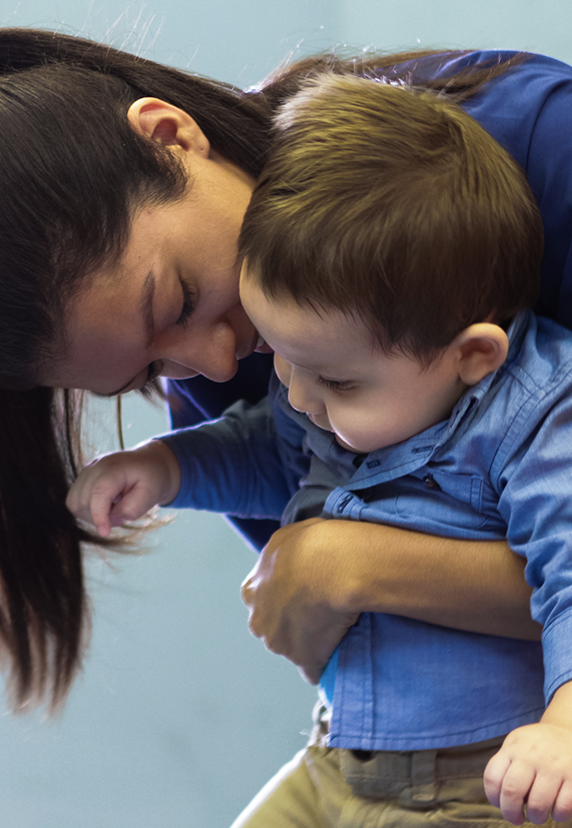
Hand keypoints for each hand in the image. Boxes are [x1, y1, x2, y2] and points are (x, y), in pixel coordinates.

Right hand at [66, 440, 180, 536]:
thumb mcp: (152, 494)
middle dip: (99, 517)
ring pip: (75, 503)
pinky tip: (106, 506)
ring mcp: (87, 470)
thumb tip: (112, 517)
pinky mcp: (83, 478)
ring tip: (114, 509)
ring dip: (92, 514)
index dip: (98, 516)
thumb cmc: (152, 478)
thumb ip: (133, 508)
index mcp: (115, 467)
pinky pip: (75, 501)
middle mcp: (96, 466)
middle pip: (83, 501)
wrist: (151, 463)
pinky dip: (88, 510)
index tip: (105, 533)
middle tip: (121, 516)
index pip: (98, 493)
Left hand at [241, 518, 359, 682]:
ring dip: (309, 642)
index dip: (282, 596)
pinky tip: (337, 654)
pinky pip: (314, 669)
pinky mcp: (304, 660)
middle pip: (273, 627)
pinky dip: (323, 663)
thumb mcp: (288, 537)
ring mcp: (280, 644)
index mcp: (252, 590)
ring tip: (335, 627)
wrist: (337, 566)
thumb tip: (290, 560)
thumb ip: (282, 556)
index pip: (262, 600)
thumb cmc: (314, 544)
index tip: (302, 593)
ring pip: (293, 647)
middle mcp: (259, 620)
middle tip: (319, 610)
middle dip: (291, 623)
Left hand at [484, 723, 571, 824]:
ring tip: (537, 815)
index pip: (492, 777)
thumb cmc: (538, 745)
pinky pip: (563, 807)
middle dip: (511, 813)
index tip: (500, 804)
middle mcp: (532, 755)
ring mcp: (554, 766)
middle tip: (516, 818)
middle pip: (512, 792)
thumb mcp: (517, 744)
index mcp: (513, 747)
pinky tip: (556, 810)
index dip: (493, 798)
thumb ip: (506, 765)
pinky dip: (558, 816)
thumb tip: (500, 798)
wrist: (569, 731)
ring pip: (538, 804)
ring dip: (536, 817)